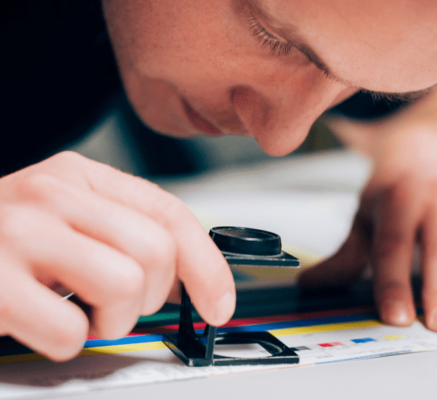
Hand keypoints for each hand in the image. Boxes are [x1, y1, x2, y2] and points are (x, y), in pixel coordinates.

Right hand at [0, 152, 234, 360]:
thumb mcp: (68, 218)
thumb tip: (186, 278)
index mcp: (79, 177)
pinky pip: (70, 329)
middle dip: (149, 296)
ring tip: (83, 314)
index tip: (219, 301)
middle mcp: (52, 194)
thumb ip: (124, 234)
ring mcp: (19, 233)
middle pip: (155, 251)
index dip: (206, 263)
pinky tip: (45, 323)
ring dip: (113, 320)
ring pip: (125, 284)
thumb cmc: (5, 240)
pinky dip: (68, 342)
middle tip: (118, 305)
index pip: (169, 213)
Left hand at [299, 129, 436, 332]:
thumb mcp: (366, 213)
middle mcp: (432, 199)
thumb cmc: (395, 187)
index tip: (395, 316)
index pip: (391, 245)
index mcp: (393, 201)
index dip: (392, 282)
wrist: (432, 143)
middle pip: (436, 248)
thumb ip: (347, 253)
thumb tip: (310, 284)